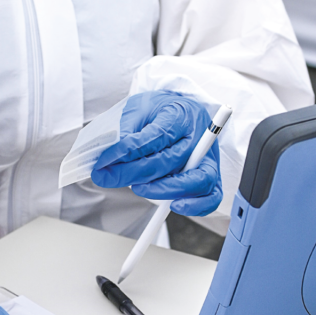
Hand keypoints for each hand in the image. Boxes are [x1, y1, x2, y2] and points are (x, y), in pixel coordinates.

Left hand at [91, 91, 221, 216]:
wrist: (181, 112)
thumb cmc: (161, 111)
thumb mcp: (139, 108)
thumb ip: (128, 130)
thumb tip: (113, 155)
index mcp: (181, 114)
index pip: (156, 136)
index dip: (127, 151)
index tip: (103, 161)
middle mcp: (199, 137)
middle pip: (171, 160)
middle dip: (135, 173)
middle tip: (109, 177)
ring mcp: (208, 159)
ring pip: (196, 180)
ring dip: (165, 189)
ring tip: (139, 189)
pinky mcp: (211, 176)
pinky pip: (211, 197)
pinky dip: (195, 206)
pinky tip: (174, 206)